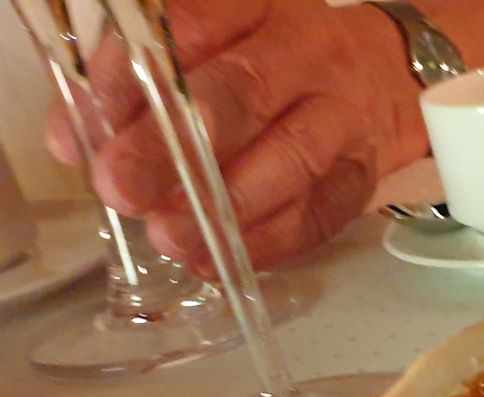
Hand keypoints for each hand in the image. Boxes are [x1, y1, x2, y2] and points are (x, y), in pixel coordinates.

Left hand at [48, 0, 428, 272]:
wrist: (382, 76)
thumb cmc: (274, 61)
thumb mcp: (209, 45)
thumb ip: (139, 82)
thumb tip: (75, 140)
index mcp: (255, 7)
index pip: (191, 26)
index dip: (137, 77)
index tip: (91, 123)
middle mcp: (305, 51)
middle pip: (242, 95)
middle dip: (176, 148)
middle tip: (122, 189)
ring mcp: (343, 114)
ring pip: (291, 158)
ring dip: (227, 205)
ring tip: (171, 238)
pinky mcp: (364, 172)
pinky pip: (321, 212)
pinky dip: (270, 241)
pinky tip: (220, 260)